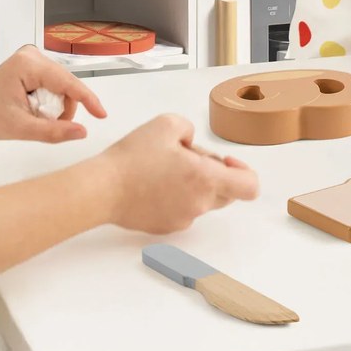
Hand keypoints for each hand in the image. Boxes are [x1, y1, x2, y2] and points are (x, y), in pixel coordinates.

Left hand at [0, 45, 106, 142]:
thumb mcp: (20, 128)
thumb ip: (53, 131)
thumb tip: (82, 132)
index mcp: (29, 65)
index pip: (67, 83)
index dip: (87, 99)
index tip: (101, 114)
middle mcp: (34, 55)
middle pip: (66, 84)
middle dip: (62, 107)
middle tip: (44, 123)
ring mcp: (33, 58)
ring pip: (62, 85)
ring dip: (56, 105)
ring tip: (36, 117)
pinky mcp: (33, 64)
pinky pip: (54, 84)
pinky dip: (50, 100)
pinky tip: (35, 108)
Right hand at [100, 114, 259, 233]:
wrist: (101, 189)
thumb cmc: (133, 158)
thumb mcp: (168, 123)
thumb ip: (190, 129)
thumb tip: (191, 143)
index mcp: (206, 180)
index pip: (250, 187)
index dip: (243, 171)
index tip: (223, 160)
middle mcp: (199, 205)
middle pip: (226, 192)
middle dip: (214, 173)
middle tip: (187, 157)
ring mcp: (182, 219)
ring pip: (202, 200)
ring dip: (194, 184)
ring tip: (165, 168)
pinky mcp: (164, 227)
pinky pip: (182, 210)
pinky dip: (176, 196)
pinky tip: (153, 183)